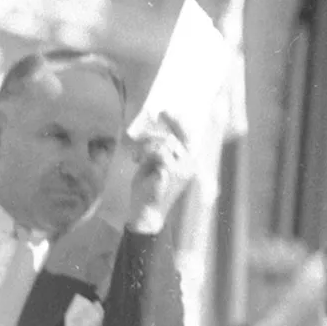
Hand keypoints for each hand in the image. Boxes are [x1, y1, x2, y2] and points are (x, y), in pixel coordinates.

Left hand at [96, 111, 196, 235]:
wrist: (146, 214)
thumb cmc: (150, 191)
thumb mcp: (156, 167)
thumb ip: (160, 152)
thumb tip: (155, 132)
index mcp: (189, 163)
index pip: (186, 136)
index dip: (176, 122)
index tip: (164, 111)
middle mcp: (189, 165)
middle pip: (170, 138)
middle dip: (151, 138)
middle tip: (138, 146)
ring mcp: (180, 169)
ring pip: (163, 144)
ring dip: (146, 147)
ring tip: (137, 157)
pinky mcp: (168, 173)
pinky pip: (157, 153)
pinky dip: (144, 154)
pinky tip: (138, 161)